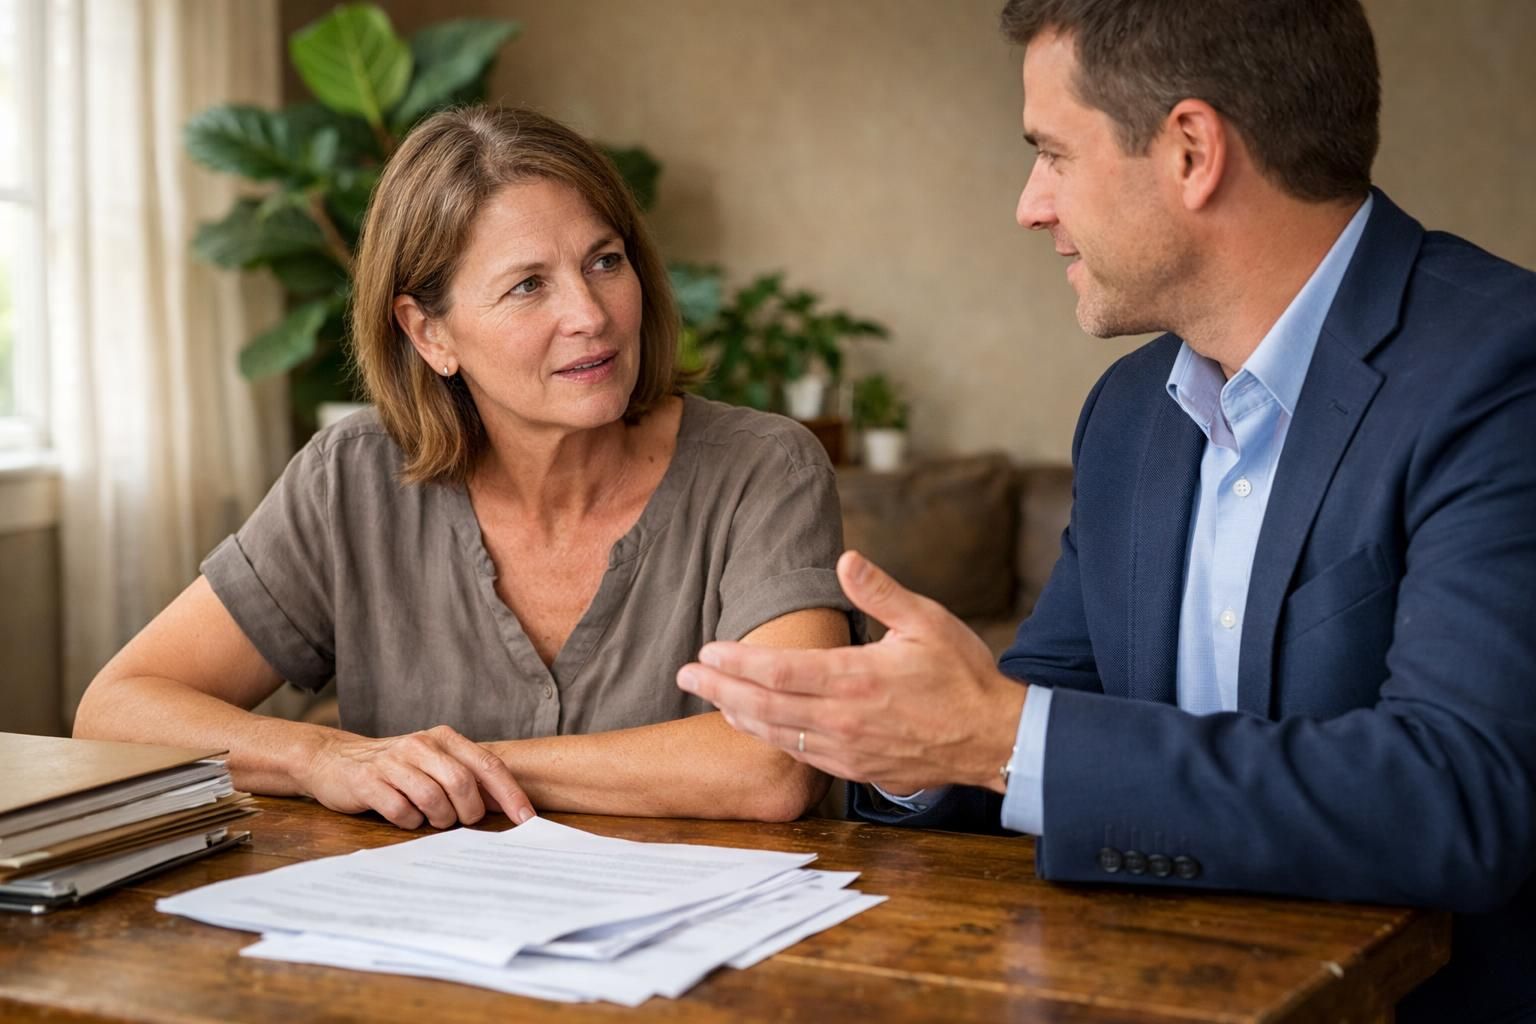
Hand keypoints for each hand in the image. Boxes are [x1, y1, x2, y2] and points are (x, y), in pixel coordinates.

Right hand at [297, 724, 534, 828]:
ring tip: (431, 819)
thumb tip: (508, 806)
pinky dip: (409, 822)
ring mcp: (393, 762)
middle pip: (463, 783)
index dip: (510, 794)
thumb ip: (466, 776)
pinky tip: (405, 817)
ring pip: (433, 799)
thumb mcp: (432, 762)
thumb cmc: (396, 767)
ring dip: (438, 819)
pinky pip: (401, 811)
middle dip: (469, 811)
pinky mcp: (368, 781)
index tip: (527, 820)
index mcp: (444, 738)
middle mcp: (421, 744)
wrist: (334, 759)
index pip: (488, 765)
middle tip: (462, 821)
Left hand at [677, 551, 1027, 793]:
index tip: (707, 648)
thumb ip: (880, 592)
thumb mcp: (927, 621)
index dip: (737, 661)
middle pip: (764, 706)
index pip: (779, 671)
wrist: (996, 739)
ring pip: (776, 734)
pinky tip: (752, 724)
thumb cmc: (964, 676)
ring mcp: (848, 750)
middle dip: (718, 688)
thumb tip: (845, 558)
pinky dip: (767, 737)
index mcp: (857, 679)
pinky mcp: (856, 769)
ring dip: (736, 714)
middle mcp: (845, 719)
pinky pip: (799, 754)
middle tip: (684, 673)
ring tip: (707, 695)